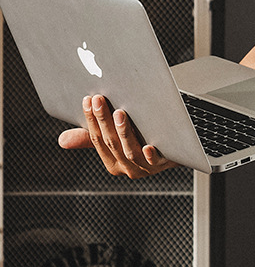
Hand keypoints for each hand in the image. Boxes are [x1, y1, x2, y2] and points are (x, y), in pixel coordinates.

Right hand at [58, 95, 178, 178]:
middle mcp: (127, 167)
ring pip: (130, 151)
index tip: (87, 100)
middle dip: (103, 121)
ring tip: (121, 113)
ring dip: (124, 133)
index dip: (90, 120)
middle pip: (111, 143)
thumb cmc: (143, 140)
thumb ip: (92, 139)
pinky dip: (150, 155)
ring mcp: (145, 167)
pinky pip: (156, 161)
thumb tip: (61, 140)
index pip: (96, 140)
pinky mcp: (165, 164)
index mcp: (112, 162)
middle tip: (100, 100)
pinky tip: (148, 146)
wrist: (180, 148)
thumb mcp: (116, 140)